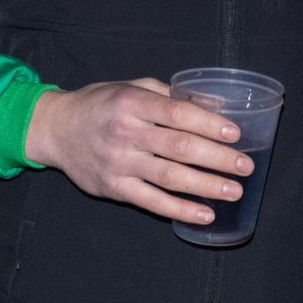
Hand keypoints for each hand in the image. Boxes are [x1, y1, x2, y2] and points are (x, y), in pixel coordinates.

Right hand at [24, 78, 251, 224]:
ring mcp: (119, 163)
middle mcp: (126, 132)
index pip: (178, 114)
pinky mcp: (113, 188)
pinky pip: (151, 202)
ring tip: (234, 191)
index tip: (236, 133)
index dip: (210, 125)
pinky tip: (204, 214)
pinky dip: (180, 210)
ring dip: (206, 186)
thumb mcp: (134, 87)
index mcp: (133, 103)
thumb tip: (216, 104)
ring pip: (170, 177)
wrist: (56, 129)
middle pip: (179, 148)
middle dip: (217, 158)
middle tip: (245, 167)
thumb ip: (171, 96)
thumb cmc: (102, 104)